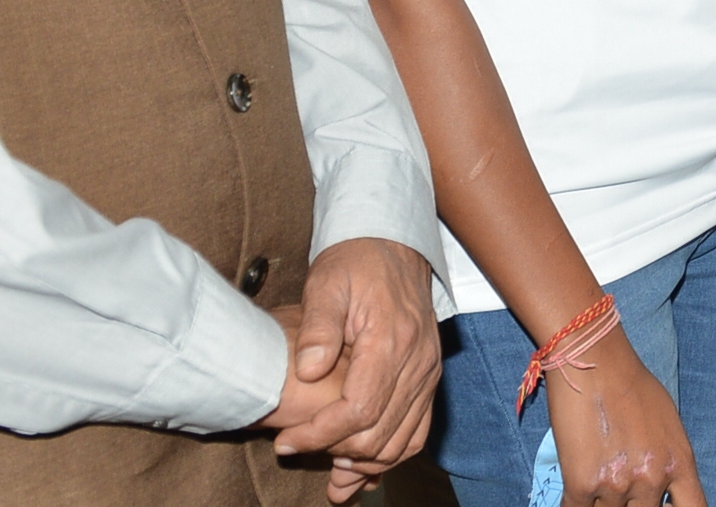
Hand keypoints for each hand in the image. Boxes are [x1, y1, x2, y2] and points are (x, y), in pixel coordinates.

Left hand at [259, 238, 440, 499]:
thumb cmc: (356, 262)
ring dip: (364, 462)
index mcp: (392, 340)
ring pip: (402, 439)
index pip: (359, 409)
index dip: (320, 435)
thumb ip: (317, 327)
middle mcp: (418, 361)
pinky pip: (417, 429)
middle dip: (336, 454)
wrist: (393, 246)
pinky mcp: (428, 375)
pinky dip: (390, 452)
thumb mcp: (326, 283)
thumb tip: (308, 369)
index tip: (287, 442)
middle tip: (296, 450)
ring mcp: (428, 371)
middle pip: (380, 432)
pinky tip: (360, 460)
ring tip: (327, 470)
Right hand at [547, 332, 703, 506]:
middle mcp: (652, 478)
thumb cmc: (632, 385)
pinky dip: (578, 505)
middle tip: (620, 481)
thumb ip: (668, 461)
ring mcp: (617, 484)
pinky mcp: (581, 484)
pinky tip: (578, 490)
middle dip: (631, 505)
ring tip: (598, 473)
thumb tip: (663, 492)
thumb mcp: (668, 424)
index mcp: (680, 462)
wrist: (595, 361)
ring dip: (601, 502)